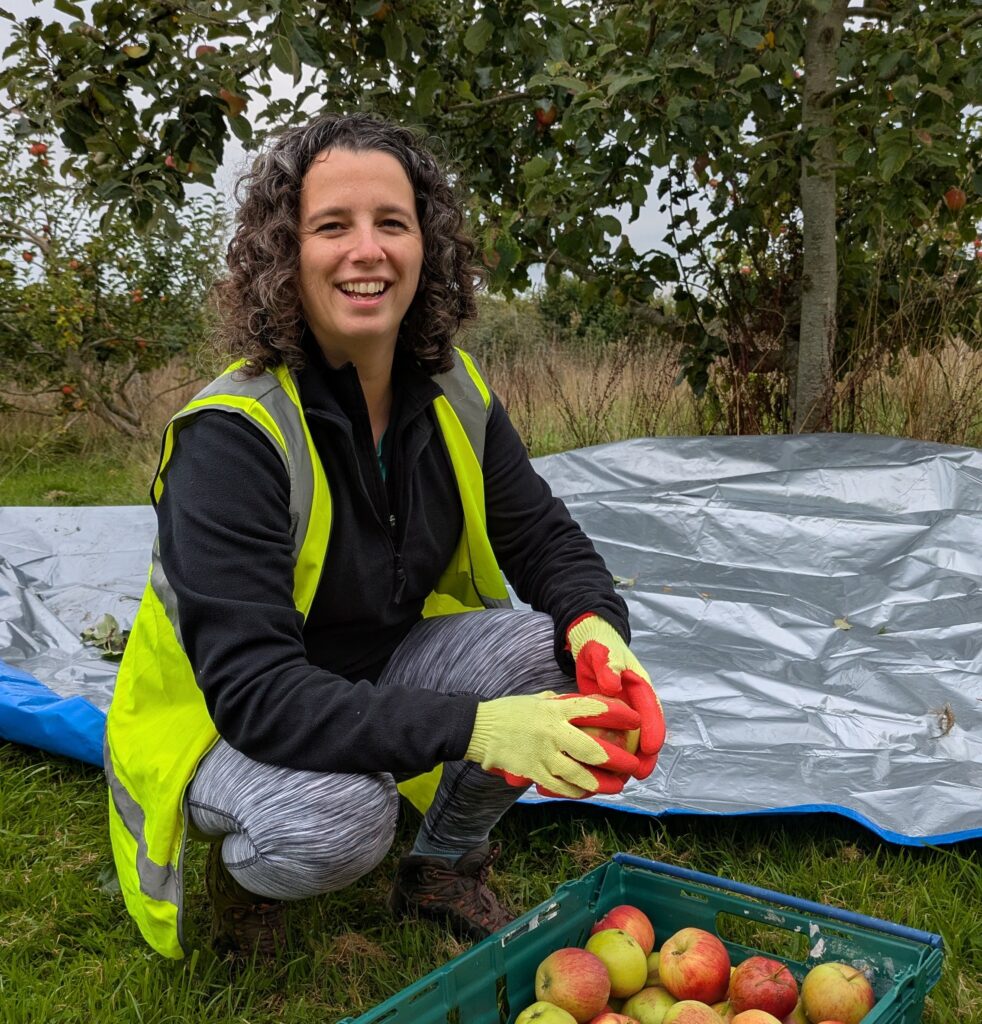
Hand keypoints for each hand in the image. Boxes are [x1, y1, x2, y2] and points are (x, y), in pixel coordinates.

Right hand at [464, 691, 641, 797]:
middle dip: (618, 760)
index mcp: (555, 709)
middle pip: (593, 750)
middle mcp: (552, 732)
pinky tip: (587, 792)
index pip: (594, 709)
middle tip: (632, 765)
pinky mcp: (533, 772)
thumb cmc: (511, 711)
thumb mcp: (539, 699)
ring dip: (602, 783)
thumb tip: (586, 705)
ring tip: (616, 786)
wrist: (479, 728)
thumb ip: (562, 703)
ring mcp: (542, 754)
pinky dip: (576, 791)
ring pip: (579, 775)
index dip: (619, 715)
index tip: (635, 720)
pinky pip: (560, 786)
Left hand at [566, 614, 665, 779]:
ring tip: (625, 779)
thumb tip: (613, 685)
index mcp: (640, 685)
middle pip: (646, 730)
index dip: (654, 729)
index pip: (651, 709)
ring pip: (632, 739)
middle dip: (646, 753)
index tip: (651, 748)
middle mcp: (636, 700)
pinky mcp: (611, 718)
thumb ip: (609, 666)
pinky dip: (613, 752)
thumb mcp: (603, 652)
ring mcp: (624, 710)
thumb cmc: (599, 646)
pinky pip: (615, 737)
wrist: (589, 642)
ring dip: (631, 758)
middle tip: (640, 774)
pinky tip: (604, 770)